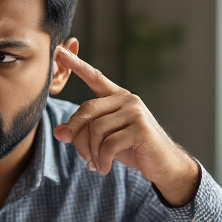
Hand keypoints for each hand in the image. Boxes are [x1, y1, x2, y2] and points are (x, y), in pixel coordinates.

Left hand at [52, 47, 201, 205]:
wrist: (162, 164)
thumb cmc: (132, 149)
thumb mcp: (105, 138)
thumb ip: (84, 131)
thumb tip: (59, 133)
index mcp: (118, 97)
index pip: (95, 77)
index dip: (76, 65)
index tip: (59, 52)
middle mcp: (127, 99)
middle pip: (87, 110)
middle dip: (76, 135)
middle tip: (80, 157)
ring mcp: (135, 112)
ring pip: (95, 130)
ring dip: (90, 153)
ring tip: (95, 165)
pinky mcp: (140, 129)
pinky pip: (108, 145)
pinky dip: (101, 160)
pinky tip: (103, 169)